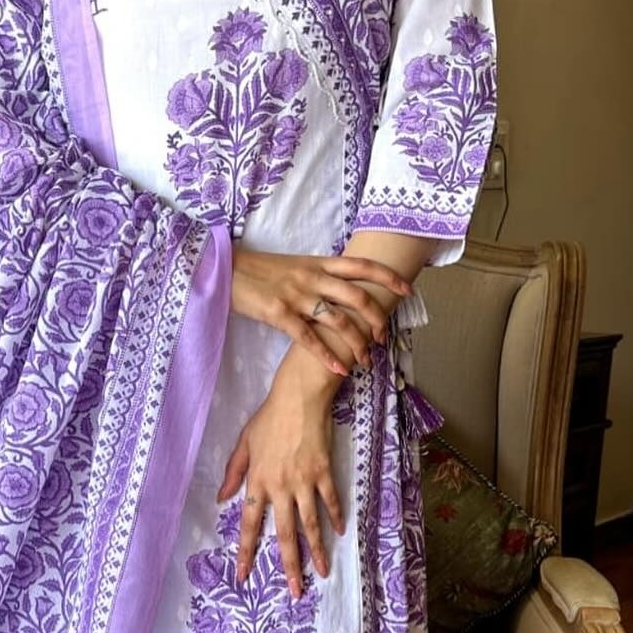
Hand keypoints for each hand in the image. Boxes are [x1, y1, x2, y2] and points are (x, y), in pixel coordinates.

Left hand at [217, 356, 343, 598]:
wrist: (299, 397)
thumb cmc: (269, 418)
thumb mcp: (244, 444)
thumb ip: (233, 473)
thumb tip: (222, 499)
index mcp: (258, 482)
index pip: (251, 524)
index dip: (247, 552)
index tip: (244, 576)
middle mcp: (281, 487)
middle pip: (286, 534)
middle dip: (290, 566)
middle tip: (295, 591)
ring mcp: (305, 481)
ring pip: (311, 524)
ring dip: (318, 551)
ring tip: (323, 573)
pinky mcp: (324, 472)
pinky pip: (330, 500)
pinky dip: (335, 517)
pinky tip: (339, 532)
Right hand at [231, 247, 414, 375]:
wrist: (225, 270)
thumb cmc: (259, 270)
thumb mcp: (295, 266)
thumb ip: (319, 275)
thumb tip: (342, 289)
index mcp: (318, 263)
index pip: (362, 266)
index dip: (387, 277)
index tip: (407, 290)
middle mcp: (312, 277)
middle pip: (357, 297)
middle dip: (376, 319)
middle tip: (382, 337)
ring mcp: (297, 295)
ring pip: (338, 321)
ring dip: (356, 343)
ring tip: (364, 360)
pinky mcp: (279, 314)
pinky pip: (309, 338)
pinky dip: (328, 355)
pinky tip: (339, 369)